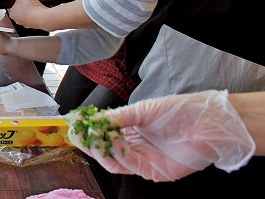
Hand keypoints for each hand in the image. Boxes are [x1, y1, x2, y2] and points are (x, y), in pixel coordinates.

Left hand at [7, 0, 48, 28]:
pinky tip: (39, 9)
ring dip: (30, 8)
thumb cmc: (31, 8)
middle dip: (23, 4)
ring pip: (27, 13)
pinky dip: (36, 13)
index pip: (11, 5)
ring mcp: (27, 24)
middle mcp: (18, 21)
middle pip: (19, 9)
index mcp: (12, 14)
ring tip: (34, 4)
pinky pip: (34, 17)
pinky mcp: (35, 24)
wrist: (43, 18)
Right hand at [65, 90, 255, 181]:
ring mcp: (145, 161)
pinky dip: (119, 153)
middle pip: (105, 152)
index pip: (103, 136)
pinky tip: (114, 139)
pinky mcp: (155, 172)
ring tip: (97, 134)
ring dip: (102, 148)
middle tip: (81, 132)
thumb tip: (92, 120)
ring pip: (114, 162)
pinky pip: (131, 166)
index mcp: (130, 132)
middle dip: (90, 143)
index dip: (88, 132)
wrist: (207, 121)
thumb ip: (117, 117)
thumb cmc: (178, 111)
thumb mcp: (142, 110)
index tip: (75, 124)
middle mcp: (135, 148)